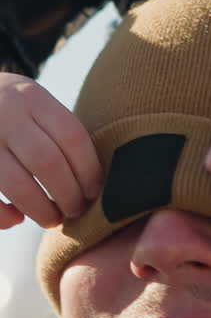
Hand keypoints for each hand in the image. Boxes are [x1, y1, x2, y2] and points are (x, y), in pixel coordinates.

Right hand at [0, 74, 101, 227]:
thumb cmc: (12, 108)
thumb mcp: (33, 103)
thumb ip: (56, 130)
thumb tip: (91, 182)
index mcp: (32, 98)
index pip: (71, 136)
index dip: (88, 170)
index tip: (95, 191)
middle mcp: (6, 115)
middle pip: (48, 162)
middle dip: (68, 194)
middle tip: (77, 210)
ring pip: (18, 185)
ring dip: (41, 209)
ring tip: (54, 219)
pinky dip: (4, 216)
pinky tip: (17, 219)